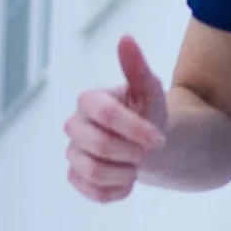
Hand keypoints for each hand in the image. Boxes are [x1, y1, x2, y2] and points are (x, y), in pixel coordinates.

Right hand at [66, 33, 168, 201]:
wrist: (148, 143)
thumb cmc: (148, 112)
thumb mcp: (149, 89)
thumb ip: (137, 67)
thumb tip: (126, 38)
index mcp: (89, 99)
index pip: (104, 114)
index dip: (134, 129)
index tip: (158, 138)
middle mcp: (74, 124)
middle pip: (97, 146)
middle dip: (131, 152)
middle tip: (149, 151)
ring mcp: (72, 152)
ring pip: (93, 171)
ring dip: (126, 172)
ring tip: (137, 163)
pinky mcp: (76, 177)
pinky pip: (93, 192)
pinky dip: (118, 190)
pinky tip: (129, 178)